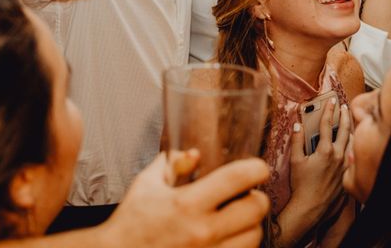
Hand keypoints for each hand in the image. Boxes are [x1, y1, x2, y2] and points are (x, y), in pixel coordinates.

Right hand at [103, 153, 269, 247]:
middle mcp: (202, 231)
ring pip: (254, 236)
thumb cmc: (131, 223)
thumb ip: (173, 164)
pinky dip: (242, 245)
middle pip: (256, 208)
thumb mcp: (147, 185)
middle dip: (256, 198)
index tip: (259, 168)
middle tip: (247, 196)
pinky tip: (230, 239)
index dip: (256, 169)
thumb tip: (195, 153)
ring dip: (251, 226)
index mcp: (187, 204)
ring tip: (239, 220)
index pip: (237, 178)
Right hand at [277, 100, 351, 244]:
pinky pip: (351, 155)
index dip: (328, 110)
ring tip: (350, 122)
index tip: (331, 101)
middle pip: (344, 130)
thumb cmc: (301, 185)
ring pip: (350, 142)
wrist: (311, 207)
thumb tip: (297, 125)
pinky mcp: (346, 174)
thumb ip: (296, 140)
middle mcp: (338, 156)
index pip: (327, 124)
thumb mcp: (295, 161)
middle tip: (345, 106)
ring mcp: (344, 165)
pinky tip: (349, 144)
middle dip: (345, 116)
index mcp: (325, 150)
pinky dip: (350, 146)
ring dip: (350, 130)